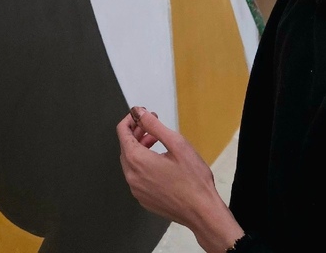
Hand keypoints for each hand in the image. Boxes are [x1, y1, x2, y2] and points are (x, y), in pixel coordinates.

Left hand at [117, 108, 244, 252]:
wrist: (202, 212)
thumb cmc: (193, 179)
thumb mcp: (176, 144)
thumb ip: (154, 125)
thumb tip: (138, 112)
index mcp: (137, 160)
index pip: (122, 132)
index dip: (131, 119)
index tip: (141, 113)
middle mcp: (132, 176)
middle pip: (126, 147)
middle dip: (136, 133)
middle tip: (151, 125)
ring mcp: (136, 190)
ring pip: (131, 162)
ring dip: (140, 148)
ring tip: (156, 141)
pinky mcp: (144, 199)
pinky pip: (137, 177)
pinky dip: (143, 165)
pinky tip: (158, 162)